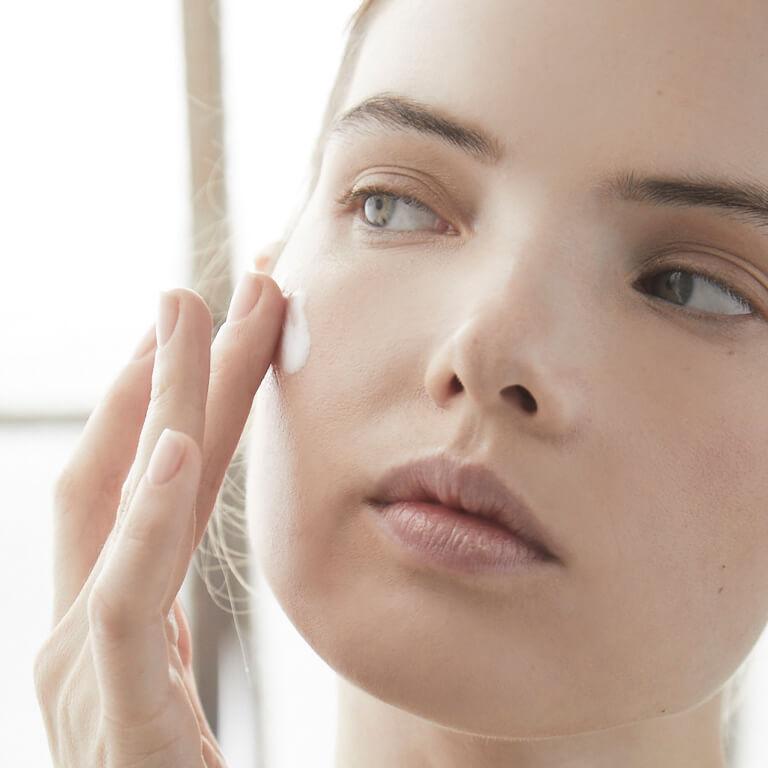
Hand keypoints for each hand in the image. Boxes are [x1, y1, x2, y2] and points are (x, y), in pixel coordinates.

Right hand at [33, 266, 286, 766]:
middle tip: (196, 285)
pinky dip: (149, 521)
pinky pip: (124, 605)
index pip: (152, 483)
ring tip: (184, 310)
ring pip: (119, 509)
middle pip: (128, 471)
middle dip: (161, 372)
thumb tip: (183, 554)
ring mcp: (82, 678)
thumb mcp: (181, 698)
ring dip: (157, 404)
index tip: (221, 329)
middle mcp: (86, 633)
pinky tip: (182, 446)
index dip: (180, 399)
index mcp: (118, 622)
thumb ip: (168, 628)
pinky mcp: (108, 725)